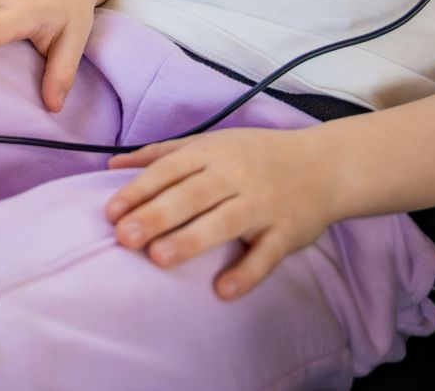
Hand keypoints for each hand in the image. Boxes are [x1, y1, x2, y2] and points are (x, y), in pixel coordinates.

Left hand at [104, 127, 341, 300]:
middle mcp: (236, 176)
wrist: (324, 165)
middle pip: (192, 195)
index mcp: (213, 154)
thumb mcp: (210, 144)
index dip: (140, 190)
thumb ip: (162, 155)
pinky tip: (223, 290)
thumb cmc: (255, 156)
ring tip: (158, 258)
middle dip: (157, 215)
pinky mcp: (287, 233)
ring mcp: (263, 204)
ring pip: (225, 222)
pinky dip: (247, 273)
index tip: (110, 212)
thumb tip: (112, 166)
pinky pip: (266, 255)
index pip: (170, 170)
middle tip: (123, 236)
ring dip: (191, 240)